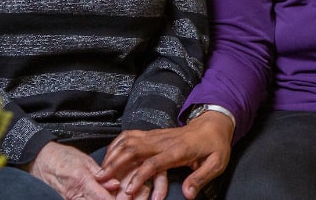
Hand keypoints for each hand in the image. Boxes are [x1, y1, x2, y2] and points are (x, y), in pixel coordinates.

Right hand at [27, 141, 119, 199]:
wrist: (39, 160)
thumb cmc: (62, 156)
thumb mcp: (84, 160)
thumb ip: (101, 174)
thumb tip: (116, 184)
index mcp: (82, 180)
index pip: (103, 198)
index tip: (126, 199)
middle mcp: (74, 194)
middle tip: (120, 196)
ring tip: (108, 194)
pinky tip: (95, 195)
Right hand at [100, 112, 233, 199]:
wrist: (214, 123)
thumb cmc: (215, 146)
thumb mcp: (216, 163)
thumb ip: (201, 178)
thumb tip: (188, 195)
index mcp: (178, 150)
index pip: (154, 163)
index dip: (139, 176)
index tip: (127, 190)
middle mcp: (163, 141)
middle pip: (134, 149)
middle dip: (116, 163)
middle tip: (100, 178)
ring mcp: (156, 135)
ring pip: (129, 140)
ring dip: (113, 153)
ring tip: (100, 169)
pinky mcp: (153, 133)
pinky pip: (131, 135)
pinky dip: (117, 143)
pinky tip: (108, 154)